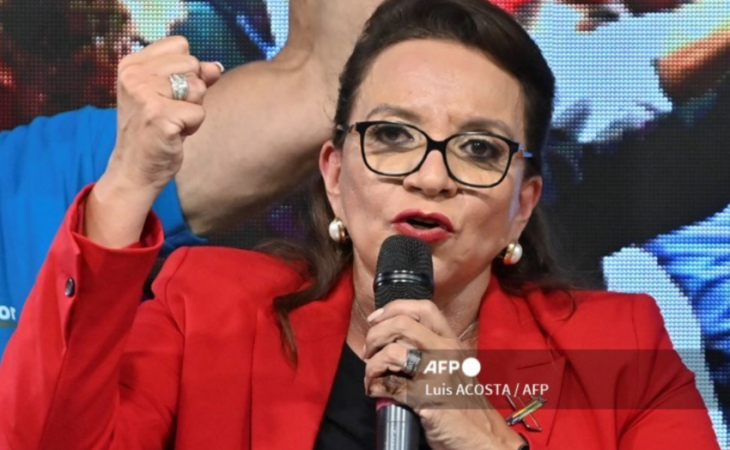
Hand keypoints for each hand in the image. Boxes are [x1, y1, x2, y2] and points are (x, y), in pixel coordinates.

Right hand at [86, 37, 222, 247]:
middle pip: (192, 65)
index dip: (186, 70)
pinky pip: (199, 113)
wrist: (134, 169)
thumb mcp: (169, 96)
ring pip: (198, 88)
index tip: (169, 93)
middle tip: (170, 112)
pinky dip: (193, 127)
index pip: (180, 44)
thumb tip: (216, 67)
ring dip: (193, 109)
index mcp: (132, 64)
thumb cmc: (153, 131)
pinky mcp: (159, 116)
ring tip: (171, 122)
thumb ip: (192, 76)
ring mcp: (145, 94)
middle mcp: (134, 75)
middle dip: (192, 91)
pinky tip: (173, 135)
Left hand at [363, 300, 525, 449]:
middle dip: (375, 335)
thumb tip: (391, 337)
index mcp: (450, 341)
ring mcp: (437, 373)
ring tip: (371, 375)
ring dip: (372, 364)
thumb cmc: (461, 401)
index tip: (375, 319)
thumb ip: (429, 348)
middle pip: (401, 324)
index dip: (393, 308)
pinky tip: (375, 392)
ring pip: (392, 352)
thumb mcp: (451, 364)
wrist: (480, 434)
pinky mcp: (426, 398)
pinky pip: (389, 384)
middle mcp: (446, 352)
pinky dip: (375, 387)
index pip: (423, 308)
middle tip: (368, 351)